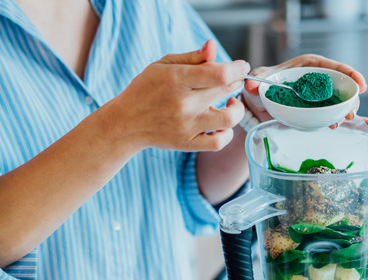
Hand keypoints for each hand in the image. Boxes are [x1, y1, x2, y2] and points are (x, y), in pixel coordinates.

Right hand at [109, 40, 249, 152]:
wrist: (126, 122)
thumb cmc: (146, 90)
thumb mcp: (163, 65)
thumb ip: (192, 57)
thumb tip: (213, 47)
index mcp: (177, 79)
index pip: (219, 73)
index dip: (237, 68)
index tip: (241, 66)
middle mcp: (184, 103)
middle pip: (226, 90)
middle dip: (236, 82)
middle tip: (233, 80)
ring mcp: (187, 126)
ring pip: (229, 118)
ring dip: (237, 108)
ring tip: (231, 103)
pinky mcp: (187, 143)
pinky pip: (218, 142)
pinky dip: (227, 133)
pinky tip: (222, 123)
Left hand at [242, 54, 367, 129]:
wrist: (257, 103)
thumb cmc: (261, 84)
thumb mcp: (259, 80)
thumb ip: (255, 82)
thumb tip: (251, 85)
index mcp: (309, 66)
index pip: (334, 67)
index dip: (350, 74)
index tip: (361, 84)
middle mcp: (319, 79)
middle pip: (343, 85)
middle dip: (351, 98)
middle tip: (350, 113)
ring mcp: (320, 96)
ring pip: (341, 101)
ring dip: (346, 111)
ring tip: (341, 123)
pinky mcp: (318, 110)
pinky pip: (335, 113)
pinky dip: (343, 119)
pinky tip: (353, 126)